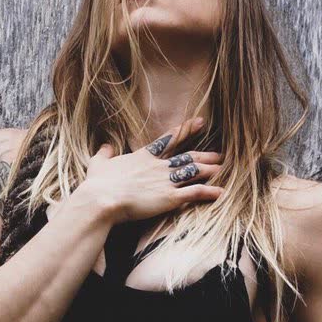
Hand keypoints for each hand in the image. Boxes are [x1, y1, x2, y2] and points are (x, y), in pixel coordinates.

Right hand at [82, 115, 223, 224]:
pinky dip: (209, 192)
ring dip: (209, 170)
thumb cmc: (97, 184)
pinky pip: (195, 192)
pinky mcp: (170, 197)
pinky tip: (221, 192)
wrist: (102, 199)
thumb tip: (106, 146)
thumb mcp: (98, 164)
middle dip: (204, 155)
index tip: (199, 122)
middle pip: (187, 156)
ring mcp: (165, 180)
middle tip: (219, 154)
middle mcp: (158, 166)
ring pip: (194, 171)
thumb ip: (104, 153)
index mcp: (143, 156)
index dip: (185, 130)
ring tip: (223, 169)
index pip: (169, 140)